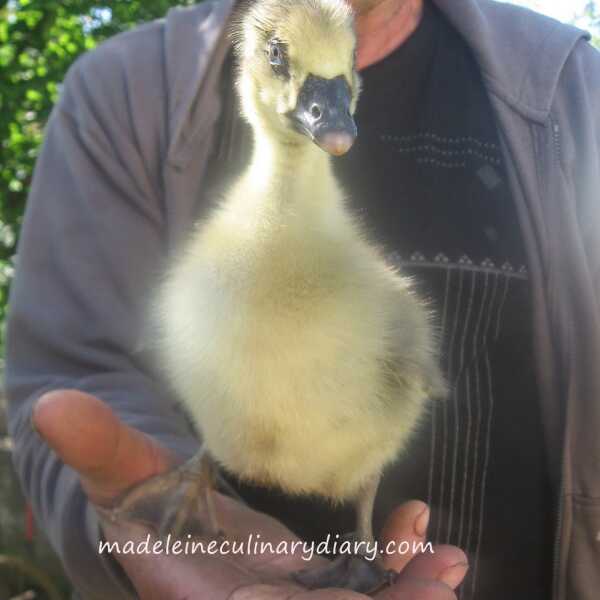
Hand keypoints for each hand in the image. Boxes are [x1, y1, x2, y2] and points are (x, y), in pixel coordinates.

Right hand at [33, 390, 467, 598]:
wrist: (174, 515)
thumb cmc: (149, 505)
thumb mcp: (125, 477)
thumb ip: (98, 448)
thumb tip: (50, 405)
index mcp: (210, 598)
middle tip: (436, 579)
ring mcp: (298, 594)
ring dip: (405, 590)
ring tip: (444, 559)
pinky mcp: (320, 573)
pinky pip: (365, 578)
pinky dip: (396, 559)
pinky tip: (416, 523)